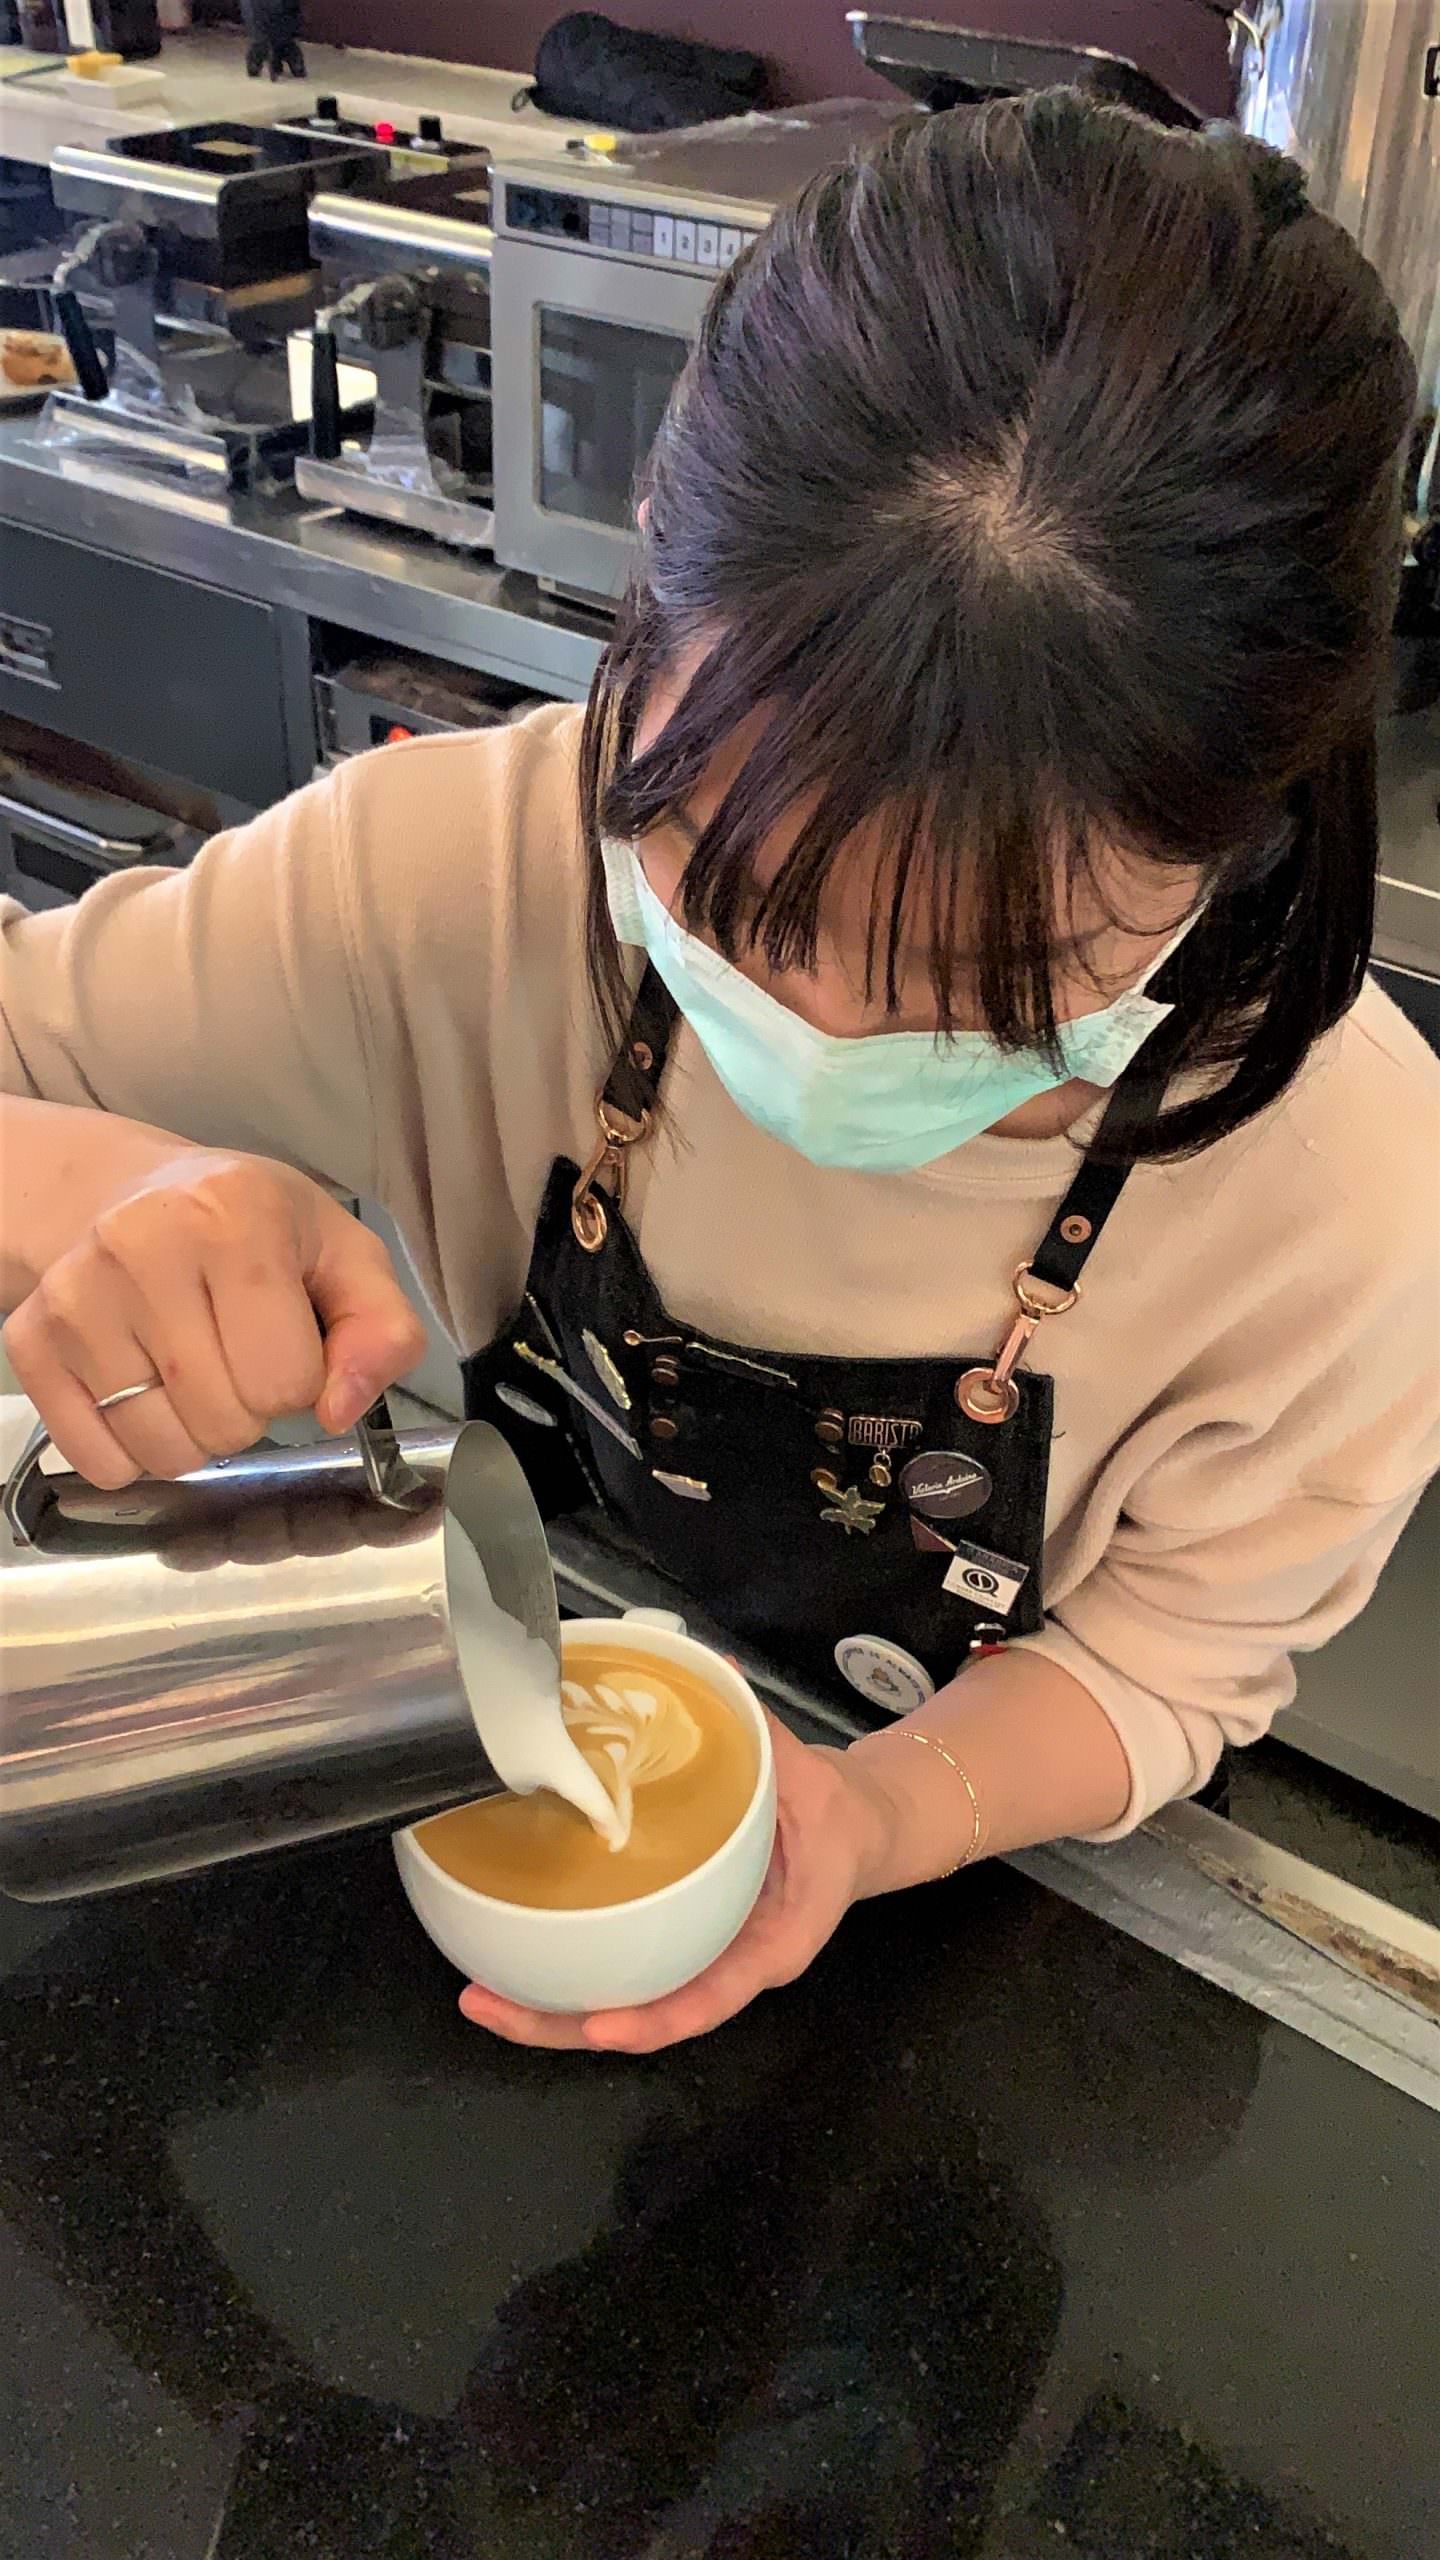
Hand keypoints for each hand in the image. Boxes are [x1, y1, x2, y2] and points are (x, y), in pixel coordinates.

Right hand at [3, 1149, 425, 1486]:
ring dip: (195, 1438)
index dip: (302, 1380)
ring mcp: (76, 1297)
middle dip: (250, 1412)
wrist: (137, 1198)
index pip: (287, 1379)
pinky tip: (145, 1393)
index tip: (284, 1340)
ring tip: (194, 1374)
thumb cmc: (253, 1230)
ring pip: (163, 1450)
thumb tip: (341, 1410)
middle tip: (237, 1357)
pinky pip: (99, 1462)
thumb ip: (381, 1329)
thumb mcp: (342, 1255)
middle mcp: (141, 1247)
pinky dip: (134, 1453)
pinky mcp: (31, 1341)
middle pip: (226, 1422)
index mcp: (233, 1216)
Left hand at [458, 1714, 894, 2055]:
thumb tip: (722, 1673)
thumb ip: (763, 1735)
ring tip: (477, 1995)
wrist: (852, 1833)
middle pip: (638, 2021)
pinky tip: (507, 1959)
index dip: (654, 2019)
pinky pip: (617, 1971)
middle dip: (559, 2027)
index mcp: (768, 1944)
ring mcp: (695, 1962)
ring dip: (546, 2012)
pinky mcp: (674, 1943)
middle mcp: (724, 1967)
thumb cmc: (831, 1818)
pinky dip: (564, 1974)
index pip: (710, 1999)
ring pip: (617, 2010)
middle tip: (485, 2004)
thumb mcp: (809, 1778)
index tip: (599, 2025)